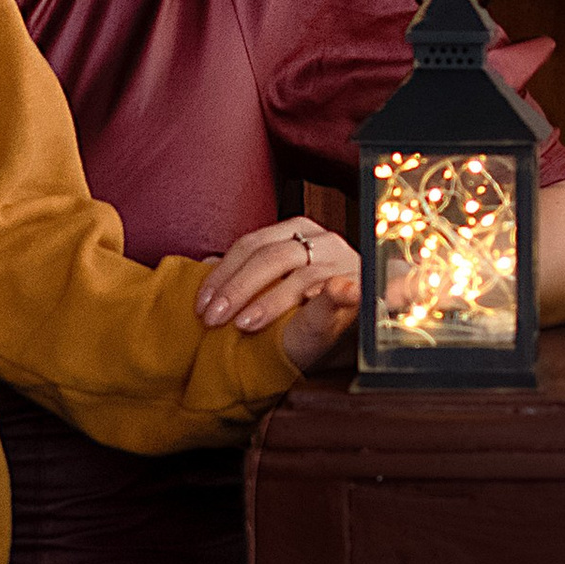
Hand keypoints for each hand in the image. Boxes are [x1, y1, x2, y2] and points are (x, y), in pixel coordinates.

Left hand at [198, 218, 360, 373]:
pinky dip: (338, 293)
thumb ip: (246, 272)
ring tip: (243, 323)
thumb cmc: (308, 308)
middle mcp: (322, 240)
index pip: (250, 245)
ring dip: (269, 302)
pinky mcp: (363, 289)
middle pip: (270, 257)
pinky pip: (346, 292)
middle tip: (213, 317)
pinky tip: (336, 293)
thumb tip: (206, 263)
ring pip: (300, 277)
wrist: (353, 332)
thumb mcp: (275, 284)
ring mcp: (344, 263)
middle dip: (236, 289)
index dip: (221, 274)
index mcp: (296, 231)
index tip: (201, 303)